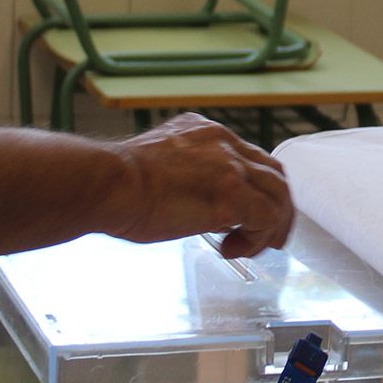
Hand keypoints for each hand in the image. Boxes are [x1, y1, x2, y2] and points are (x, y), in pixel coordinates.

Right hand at [111, 113, 293, 257]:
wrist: (105, 184)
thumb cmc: (116, 185)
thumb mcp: (159, 167)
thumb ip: (186, 176)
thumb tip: (196, 204)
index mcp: (205, 132)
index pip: (250, 157)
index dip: (258, 188)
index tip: (252, 212)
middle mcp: (224, 142)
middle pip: (273, 174)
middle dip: (278, 207)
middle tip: (271, 236)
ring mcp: (231, 166)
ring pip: (278, 195)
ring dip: (271, 226)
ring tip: (255, 249)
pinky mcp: (233, 193)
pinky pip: (267, 218)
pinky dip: (257, 239)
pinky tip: (233, 249)